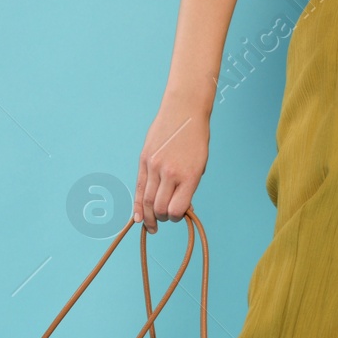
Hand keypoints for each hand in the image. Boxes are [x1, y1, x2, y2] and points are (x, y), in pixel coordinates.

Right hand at [134, 103, 209, 228]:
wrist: (184, 112)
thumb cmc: (196, 140)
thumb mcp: (199, 165)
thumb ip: (189, 188)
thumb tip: (178, 208)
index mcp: (188, 176)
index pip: (176, 210)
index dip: (177, 217)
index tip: (179, 214)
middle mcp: (170, 173)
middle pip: (159, 208)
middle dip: (163, 218)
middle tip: (164, 219)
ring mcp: (154, 166)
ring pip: (147, 201)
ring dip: (148, 216)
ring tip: (150, 225)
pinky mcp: (144, 160)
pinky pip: (139, 188)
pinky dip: (137, 205)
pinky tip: (138, 217)